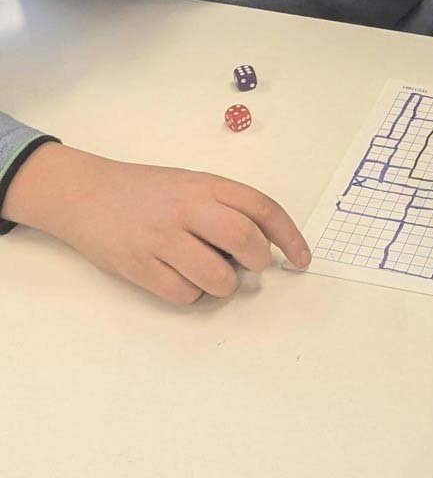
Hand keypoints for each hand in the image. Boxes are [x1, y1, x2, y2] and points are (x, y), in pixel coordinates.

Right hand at [1, 142, 310, 303]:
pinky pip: (182, 293)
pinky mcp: (138, 265)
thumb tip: (263, 245)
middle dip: (258, 261)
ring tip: (213, 274)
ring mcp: (161, 237)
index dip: (289, 236)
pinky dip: (191, 294)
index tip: (301, 259)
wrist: (86, 193)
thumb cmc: (148, 190)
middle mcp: (187, 208)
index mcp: (207, 185)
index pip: (262, 208)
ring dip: (225, 284)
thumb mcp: (193, 183)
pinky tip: (182, 278)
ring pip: (216, 276)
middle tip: (252, 266)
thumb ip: (226, 206)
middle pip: (244, 239)